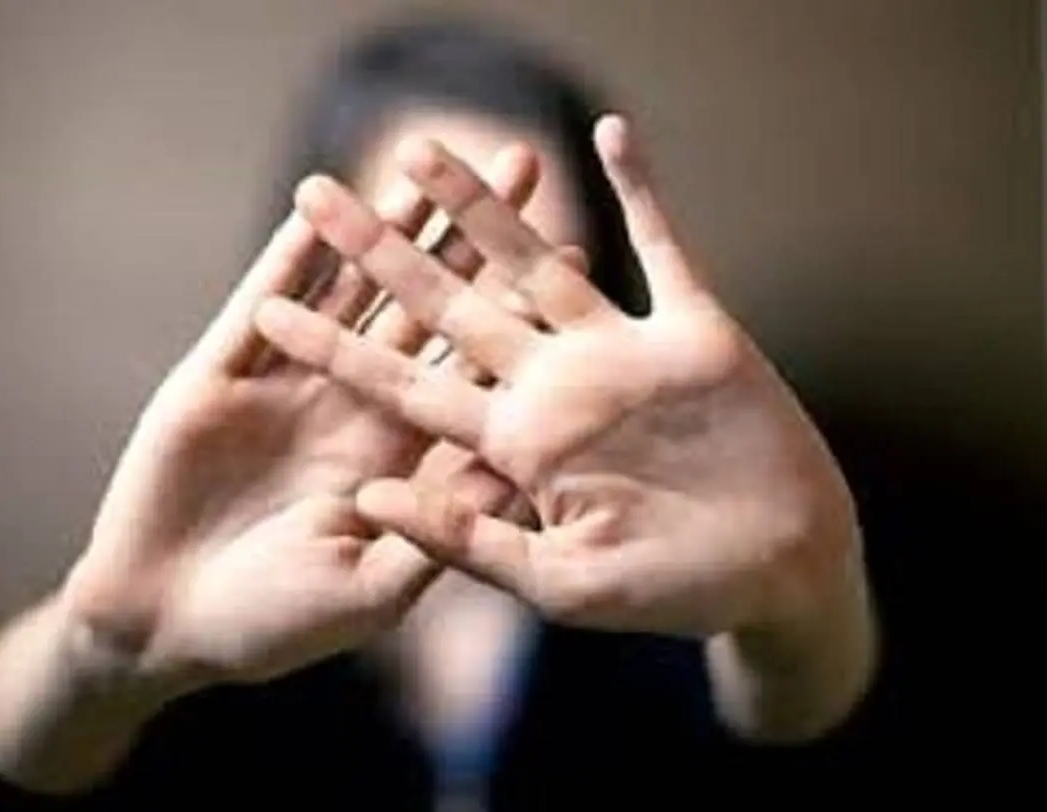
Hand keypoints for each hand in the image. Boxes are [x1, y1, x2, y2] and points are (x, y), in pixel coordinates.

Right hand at [59, 147, 537, 684]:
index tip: (573, 249)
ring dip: (387, 223)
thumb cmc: (275, 625)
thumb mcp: (375, 590)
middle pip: (427, 304)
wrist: (164, 624)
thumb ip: (440, 531)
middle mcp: (356, 405)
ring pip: (350, 286)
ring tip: (429, 159)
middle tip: (524, 164)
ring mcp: (290, 382)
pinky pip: (262, 298)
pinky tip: (322, 200)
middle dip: (472, 238)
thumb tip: (514, 471)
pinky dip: (290, 253)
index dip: (520, 308)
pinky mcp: (222, 371)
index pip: (474, 366)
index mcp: (402, 454)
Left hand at [255, 115, 862, 641]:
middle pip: (449, 305)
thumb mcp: (556, 583)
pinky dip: (644, 194)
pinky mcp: (693, 332)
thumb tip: (368, 496)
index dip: (337, 345)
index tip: (268, 305)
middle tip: (315, 191)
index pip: (405, 385)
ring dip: (484, 203)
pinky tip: (612, 133)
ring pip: (538, 260)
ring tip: (423, 146)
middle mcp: (553, 387)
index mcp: (514, 445)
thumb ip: (464, 538)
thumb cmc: (671, 595)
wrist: (779, 574)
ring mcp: (620, 353)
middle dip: (383, 250)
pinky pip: (665, 249)